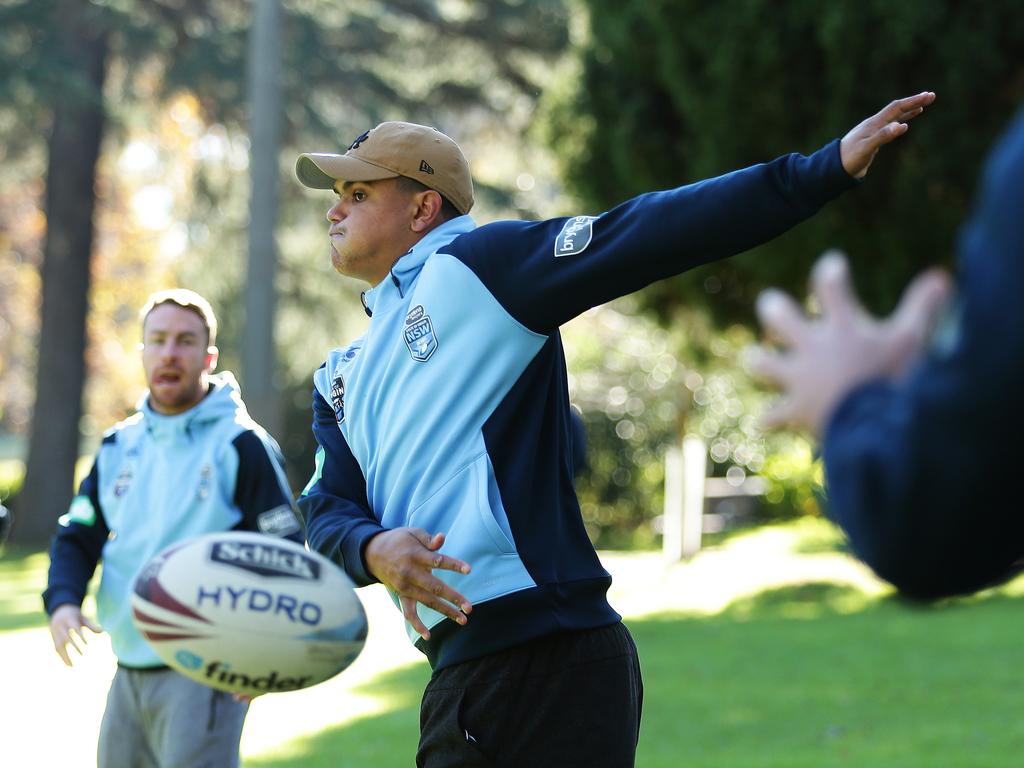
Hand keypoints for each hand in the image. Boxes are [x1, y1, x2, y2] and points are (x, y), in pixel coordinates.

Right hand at [49, 604, 101, 666]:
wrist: (58, 610)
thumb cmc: (75, 615)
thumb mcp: (83, 617)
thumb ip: (91, 625)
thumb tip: (102, 631)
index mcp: (68, 619)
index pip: (74, 628)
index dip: (80, 636)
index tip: (87, 644)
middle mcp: (60, 626)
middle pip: (66, 637)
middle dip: (74, 646)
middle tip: (83, 654)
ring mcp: (54, 632)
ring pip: (59, 645)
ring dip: (65, 656)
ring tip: (72, 666)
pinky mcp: (53, 638)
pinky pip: (56, 648)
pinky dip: (62, 656)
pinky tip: (68, 664)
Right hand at [363, 528, 471, 640]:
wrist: (372, 553)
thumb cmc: (399, 540)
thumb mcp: (413, 534)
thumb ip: (428, 539)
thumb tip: (442, 538)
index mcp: (415, 555)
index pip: (437, 561)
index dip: (453, 565)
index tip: (469, 570)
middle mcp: (410, 573)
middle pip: (434, 587)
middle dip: (453, 597)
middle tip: (469, 607)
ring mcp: (405, 586)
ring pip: (427, 601)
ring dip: (445, 611)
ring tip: (463, 619)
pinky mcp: (401, 595)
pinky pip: (408, 612)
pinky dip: (417, 625)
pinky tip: (429, 636)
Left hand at [749, 251, 951, 435]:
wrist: (872, 425)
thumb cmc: (895, 378)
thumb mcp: (911, 340)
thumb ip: (923, 306)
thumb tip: (941, 276)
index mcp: (842, 327)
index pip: (830, 286)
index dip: (830, 272)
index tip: (832, 265)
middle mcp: (814, 349)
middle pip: (779, 317)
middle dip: (773, 308)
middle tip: (771, 304)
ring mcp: (800, 379)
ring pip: (763, 364)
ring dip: (759, 360)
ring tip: (756, 357)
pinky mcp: (795, 410)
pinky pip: (774, 417)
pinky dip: (769, 421)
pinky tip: (761, 424)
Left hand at [840, 91, 935, 178]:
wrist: (835, 168)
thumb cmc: (850, 158)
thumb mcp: (867, 148)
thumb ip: (883, 137)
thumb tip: (902, 126)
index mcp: (874, 123)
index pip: (897, 108)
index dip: (913, 101)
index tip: (928, 96)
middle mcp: (874, 124)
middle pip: (897, 109)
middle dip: (915, 102)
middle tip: (932, 96)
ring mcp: (873, 131)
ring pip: (894, 117)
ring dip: (909, 111)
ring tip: (923, 106)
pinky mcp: (872, 140)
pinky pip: (889, 127)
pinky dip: (899, 123)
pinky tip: (904, 124)